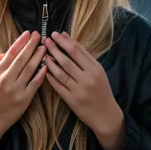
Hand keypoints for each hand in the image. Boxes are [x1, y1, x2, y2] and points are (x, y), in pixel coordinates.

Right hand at [0, 30, 46, 149]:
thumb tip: (5, 53)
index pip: (11, 53)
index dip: (20, 42)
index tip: (28, 33)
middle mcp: (6, 79)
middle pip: (21, 59)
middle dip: (31, 45)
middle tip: (39, 35)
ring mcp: (16, 89)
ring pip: (29, 69)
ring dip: (38, 57)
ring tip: (45, 47)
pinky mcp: (24, 98)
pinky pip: (35, 83)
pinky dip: (41, 74)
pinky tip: (46, 66)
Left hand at [42, 31, 124, 149]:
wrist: (106, 115)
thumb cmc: (102, 90)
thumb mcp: (99, 72)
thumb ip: (85, 59)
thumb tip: (69, 41)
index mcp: (95, 68)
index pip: (78, 51)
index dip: (65, 41)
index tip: (56, 34)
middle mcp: (88, 78)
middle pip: (67, 60)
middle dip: (55, 48)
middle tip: (46, 40)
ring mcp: (79, 89)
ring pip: (61, 72)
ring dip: (50, 62)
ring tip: (43, 54)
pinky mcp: (72, 100)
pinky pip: (58, 86)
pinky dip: (50, 77)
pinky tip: (44, 70)